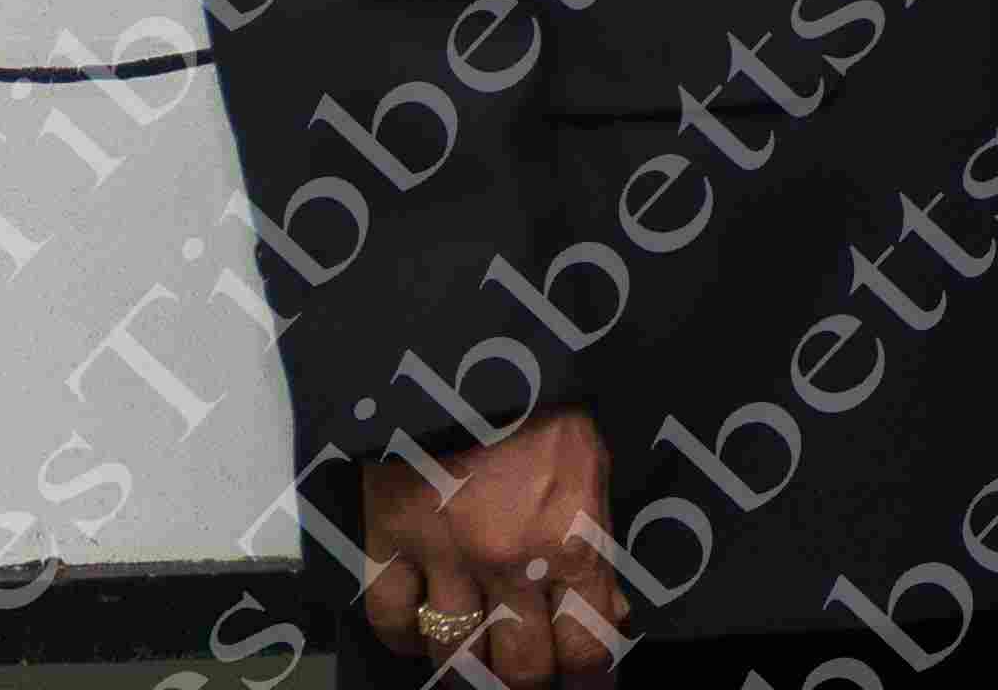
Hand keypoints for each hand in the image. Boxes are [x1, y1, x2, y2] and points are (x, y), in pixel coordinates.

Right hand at [363, 405, 622, 679]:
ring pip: (454, 656)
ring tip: (475, 662)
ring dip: (468, 668)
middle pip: (519, 668)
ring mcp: (446, 555)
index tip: (586, 682)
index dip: (588, 677)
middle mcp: (511, 562)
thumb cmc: (541, 393)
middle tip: (528, 673)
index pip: (587, 646)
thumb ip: (598, 542)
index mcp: (572, 539)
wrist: (468, 342)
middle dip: (529, 680)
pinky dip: (403, 634)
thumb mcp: (595, 463)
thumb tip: (607, 610)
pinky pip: (391, 617)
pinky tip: (417, 632)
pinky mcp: (390, 537)